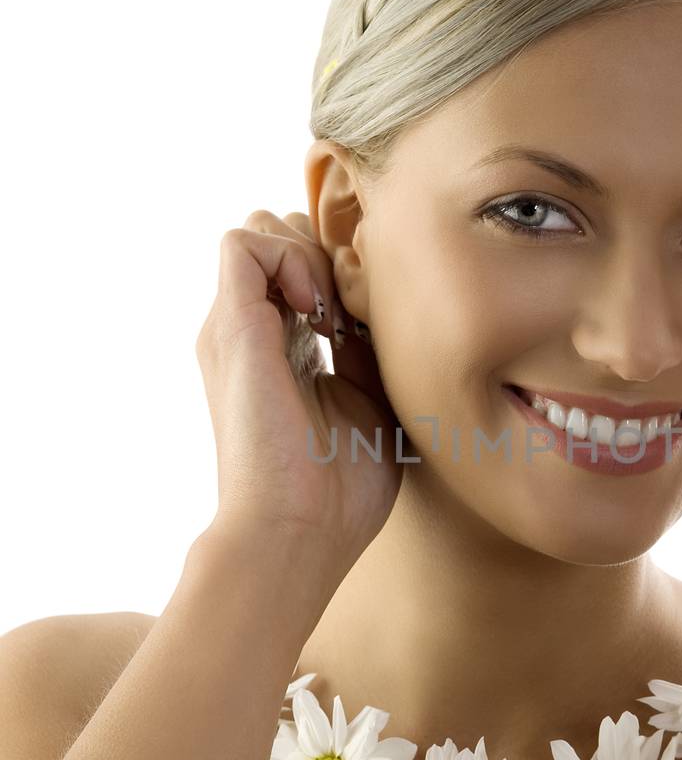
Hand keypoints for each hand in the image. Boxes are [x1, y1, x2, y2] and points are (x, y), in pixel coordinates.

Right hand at [195, 209, 402, 575]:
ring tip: (336, 312)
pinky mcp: (230, 326)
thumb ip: (368, 349)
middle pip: (280, 237)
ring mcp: (235, 327)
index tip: (374, 322)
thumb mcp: (372, 402)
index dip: (345, 273)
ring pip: (260, 229)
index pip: (306, 270)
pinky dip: (289, 255)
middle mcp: (251, 333)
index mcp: (282, 352)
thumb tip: (373, 307)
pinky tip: (320, 309)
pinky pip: (243, 242)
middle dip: (326, 251)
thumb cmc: (340, 491)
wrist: (299, 530)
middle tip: (355, 310)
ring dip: (310, 251)